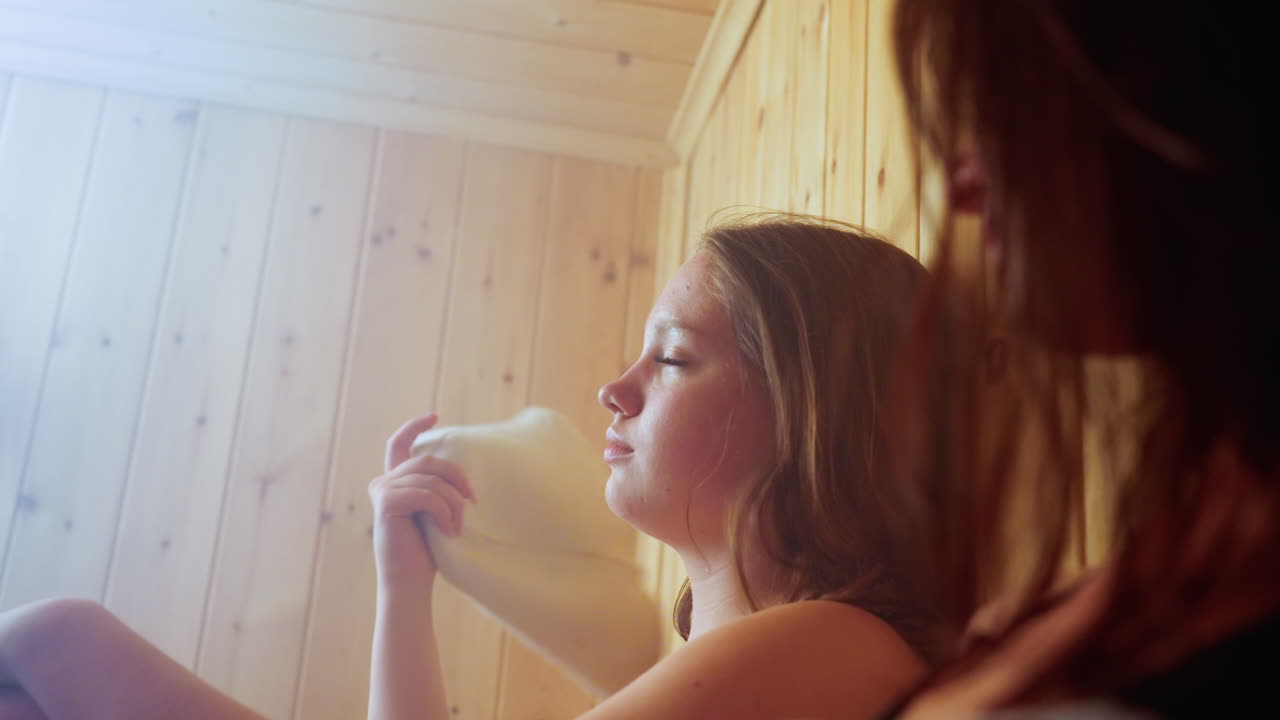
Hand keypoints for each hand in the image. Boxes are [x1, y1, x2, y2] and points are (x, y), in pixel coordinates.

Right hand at [369, 413, 475, 587]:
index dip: (414, 427)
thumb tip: (464, 473)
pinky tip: (450, 530)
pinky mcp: (386, 503)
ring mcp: (382, 491)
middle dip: (456, 476)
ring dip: (453, 501)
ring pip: (431, 479)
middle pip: (428, 460)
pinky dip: (444, 511)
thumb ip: (439, 488)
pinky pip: (427, 494)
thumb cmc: (428, 551)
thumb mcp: (437, 512)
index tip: (434, 415)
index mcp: (396, 482)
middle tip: (474, 500)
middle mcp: (384, 482)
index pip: (399, 445)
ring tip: (459, 525)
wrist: (411, 583)